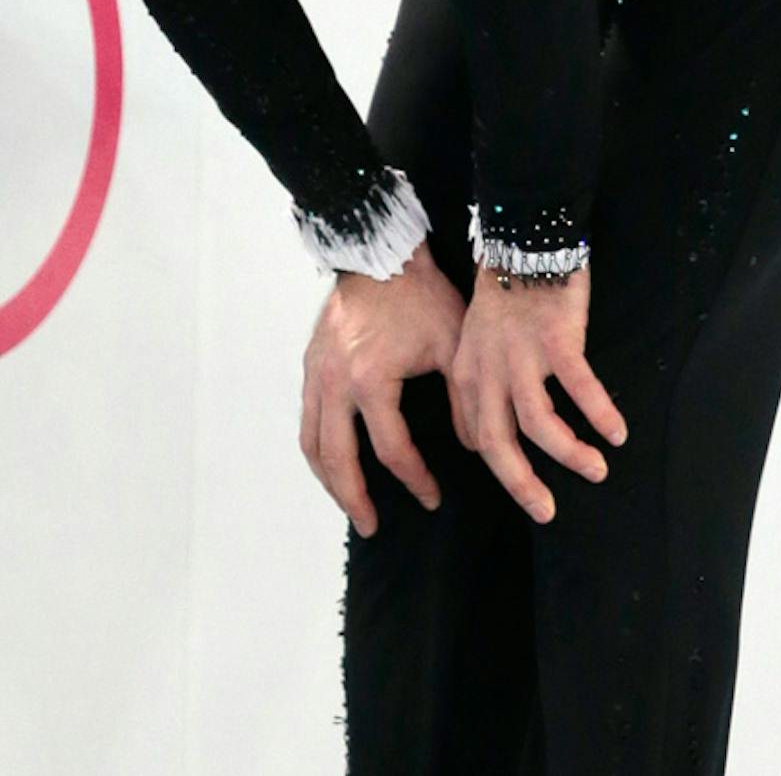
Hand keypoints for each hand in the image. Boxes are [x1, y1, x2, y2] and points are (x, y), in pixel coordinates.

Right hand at [300, 238, 464, 536]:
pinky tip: (334, 461)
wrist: (380, 254)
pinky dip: (317, 448)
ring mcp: (316, 374)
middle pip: (337, 459)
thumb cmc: (421, 296)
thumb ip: (463, 400)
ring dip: (329, 479)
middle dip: (355, 498)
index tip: (433, 498)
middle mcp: (334, 383)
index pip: (391, 450)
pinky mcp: (310, 365)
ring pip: (311, 443)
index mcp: (370, 381)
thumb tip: (475, 447)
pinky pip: (305, 419)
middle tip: (373, 526)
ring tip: (350, 503)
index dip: (414, 480)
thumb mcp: (452, 346)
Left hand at [449, 263, 627, 523]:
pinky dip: (599, 414)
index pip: (475, 435)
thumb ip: (477, 386)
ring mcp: (522, 357)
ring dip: (568, 454)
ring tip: (596, 471)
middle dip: (521, 484)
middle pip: (498, 443)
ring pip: (538, 424)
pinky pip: (579, 388)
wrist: (520, 244)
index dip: (498, 465)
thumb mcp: (472, 343)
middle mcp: (489, 370)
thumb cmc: (503, 296)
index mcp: (467, 373)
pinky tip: (617, 433)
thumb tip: (480, 439)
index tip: (523, 485)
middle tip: (545, 512)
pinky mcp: (557, 341)